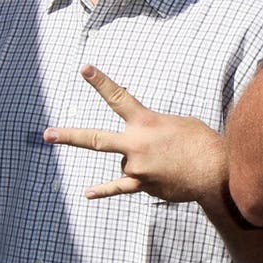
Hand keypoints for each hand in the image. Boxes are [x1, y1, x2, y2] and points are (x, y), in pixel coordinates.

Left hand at [43, 64, 226, 202]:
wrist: (215, 171)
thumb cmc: (200, 142)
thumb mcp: (176, 122)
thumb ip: (152, 127)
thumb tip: (140, 142)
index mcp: (146, 121)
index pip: (118, 97)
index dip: (100, 81)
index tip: (84, 69)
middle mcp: (136, 144)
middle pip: (95, 139)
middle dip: (70, 136)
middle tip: (47, 134)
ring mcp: (136, 167)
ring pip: (124, 163)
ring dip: (140, 161)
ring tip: (166, 161)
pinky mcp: (142, 185)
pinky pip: (119, 188)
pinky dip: (104, 190)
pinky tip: (87, 194)